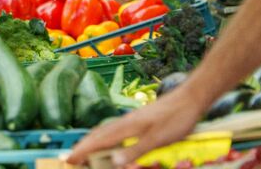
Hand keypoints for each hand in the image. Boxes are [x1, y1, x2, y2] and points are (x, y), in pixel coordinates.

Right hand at [67, 88, 204, 166]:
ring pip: (104, 131)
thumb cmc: (177, 118)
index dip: (83, 150)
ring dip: (92, 142)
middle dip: (83, 146)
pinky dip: (104, 138)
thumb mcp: (158, 139)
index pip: (99, 140)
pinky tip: (109, 141)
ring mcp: (131, 120)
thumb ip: (136, 150)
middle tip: (72, 158)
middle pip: (97, 134)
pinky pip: (113, 130)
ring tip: (84, 151)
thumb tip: (115, 162)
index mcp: (127, 127)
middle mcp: (124, 122)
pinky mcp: (138, 120)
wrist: (190, 98)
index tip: (69, 159)